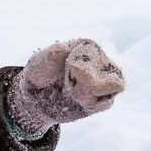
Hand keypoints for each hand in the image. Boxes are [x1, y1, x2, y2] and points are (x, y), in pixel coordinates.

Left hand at [6, 38, 125, 137]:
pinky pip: (107, 102)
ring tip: (73, 94)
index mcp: (87, 46)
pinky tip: (78, 101)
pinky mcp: (105, 95)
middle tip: (65, 86)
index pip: (93, 59)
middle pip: (107, 73)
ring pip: (113, 87)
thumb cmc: (39, 77)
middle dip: (83, 87)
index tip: (61, 73)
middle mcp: (101, 59)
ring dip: (90, 95)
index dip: (75, 72)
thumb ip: (48, 58)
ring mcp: (105, 78)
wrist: (38, 100)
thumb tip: (62, 48)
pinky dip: (91, 105)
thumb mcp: (37, 67)